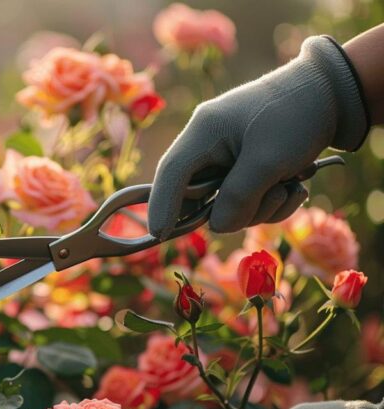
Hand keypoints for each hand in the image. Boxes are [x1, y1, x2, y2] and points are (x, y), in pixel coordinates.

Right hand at [148, 36, 368, 238]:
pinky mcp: (246, 170)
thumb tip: (218, 226)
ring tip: (290, 185)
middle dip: (236, 208)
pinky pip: (248, 203)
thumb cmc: (295, 117)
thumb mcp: (268, 160)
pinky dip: (272, 203)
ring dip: (261, 206)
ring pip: (227, 206)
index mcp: (203, 133)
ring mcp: (227, 160)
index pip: (171, 174)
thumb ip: (238, 197)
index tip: (158, 234)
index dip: (161, 205)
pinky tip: (294, 187)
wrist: (331, 93)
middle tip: (271, 195)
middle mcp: (208, 147)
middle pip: (200, 197)